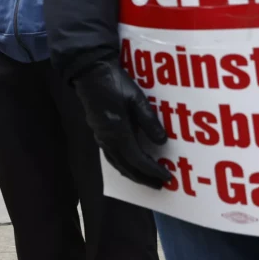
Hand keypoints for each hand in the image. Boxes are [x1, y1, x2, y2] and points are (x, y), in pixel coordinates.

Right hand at [73, 63, 170, 188]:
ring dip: (132, 174)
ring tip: (146, 179)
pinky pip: (111, 156)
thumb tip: (162, 142)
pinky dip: (123, 165)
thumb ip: (149, 121)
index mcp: (118, 132)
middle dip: (143, 178)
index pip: (138, 159)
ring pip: (117, 163)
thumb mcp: (137, 99)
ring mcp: (100, 137)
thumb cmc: (115, 84)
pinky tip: (129, 164)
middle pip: (126, 167)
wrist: (90, 73)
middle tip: (160, 186)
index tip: (168, 177)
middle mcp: (107, 139)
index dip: (153, 170)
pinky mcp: (98, 132)